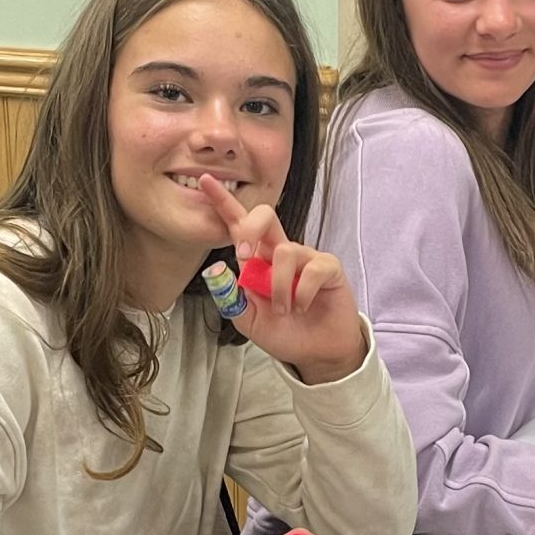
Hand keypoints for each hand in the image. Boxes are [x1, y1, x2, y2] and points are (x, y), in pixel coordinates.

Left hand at [197, 174, 367, 384]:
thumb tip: (217, 270)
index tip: (205, 181)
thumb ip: (231, 298)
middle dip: (251, 227)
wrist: (315, 353)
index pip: (239, 226)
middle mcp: (281, 253)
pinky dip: (302, 293)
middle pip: (265, 216)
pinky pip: (313, 269)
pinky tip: (302, 308)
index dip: (223, 203)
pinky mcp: (328, 268)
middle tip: (243, 254)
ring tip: (283, 310)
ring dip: (278, 286)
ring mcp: (306, 258)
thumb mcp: (248, 320)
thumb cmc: (284, 333)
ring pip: (286, 251)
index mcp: (258, 261)